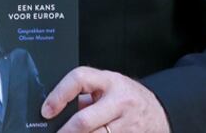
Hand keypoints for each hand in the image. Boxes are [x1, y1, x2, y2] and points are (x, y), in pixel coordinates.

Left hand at [42, 66, 169, 132]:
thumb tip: (59, 110)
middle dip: (66, 132)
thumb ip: (87, 94)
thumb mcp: (109, 86)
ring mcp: (128, 124)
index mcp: (110, 81)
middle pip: (85, 121)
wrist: (159, 113)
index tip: (46, 110)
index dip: (59, 94)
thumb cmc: (128, 97)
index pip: (79, 79)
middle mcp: (120, 102)